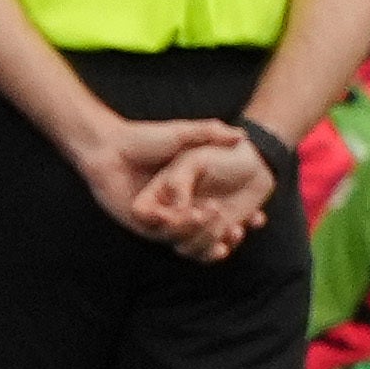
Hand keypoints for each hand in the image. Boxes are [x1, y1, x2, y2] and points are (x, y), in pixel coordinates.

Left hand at [78, 115, 252, 255]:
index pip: (219, 211)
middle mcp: (175, 206)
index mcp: (187, 190)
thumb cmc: (144, 138)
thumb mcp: (184, 133)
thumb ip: (211, 133)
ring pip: (189, 235)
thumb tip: (242, 135)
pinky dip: (184, 231)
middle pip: (208, 228)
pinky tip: (200, 218)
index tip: (260, 217)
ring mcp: (158, 216)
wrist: (109, 147)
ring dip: (208, 231)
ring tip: (225, 221)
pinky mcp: (142, 223)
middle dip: (228, 231)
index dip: (241, 216)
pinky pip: (166, 234)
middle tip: (245, 227)